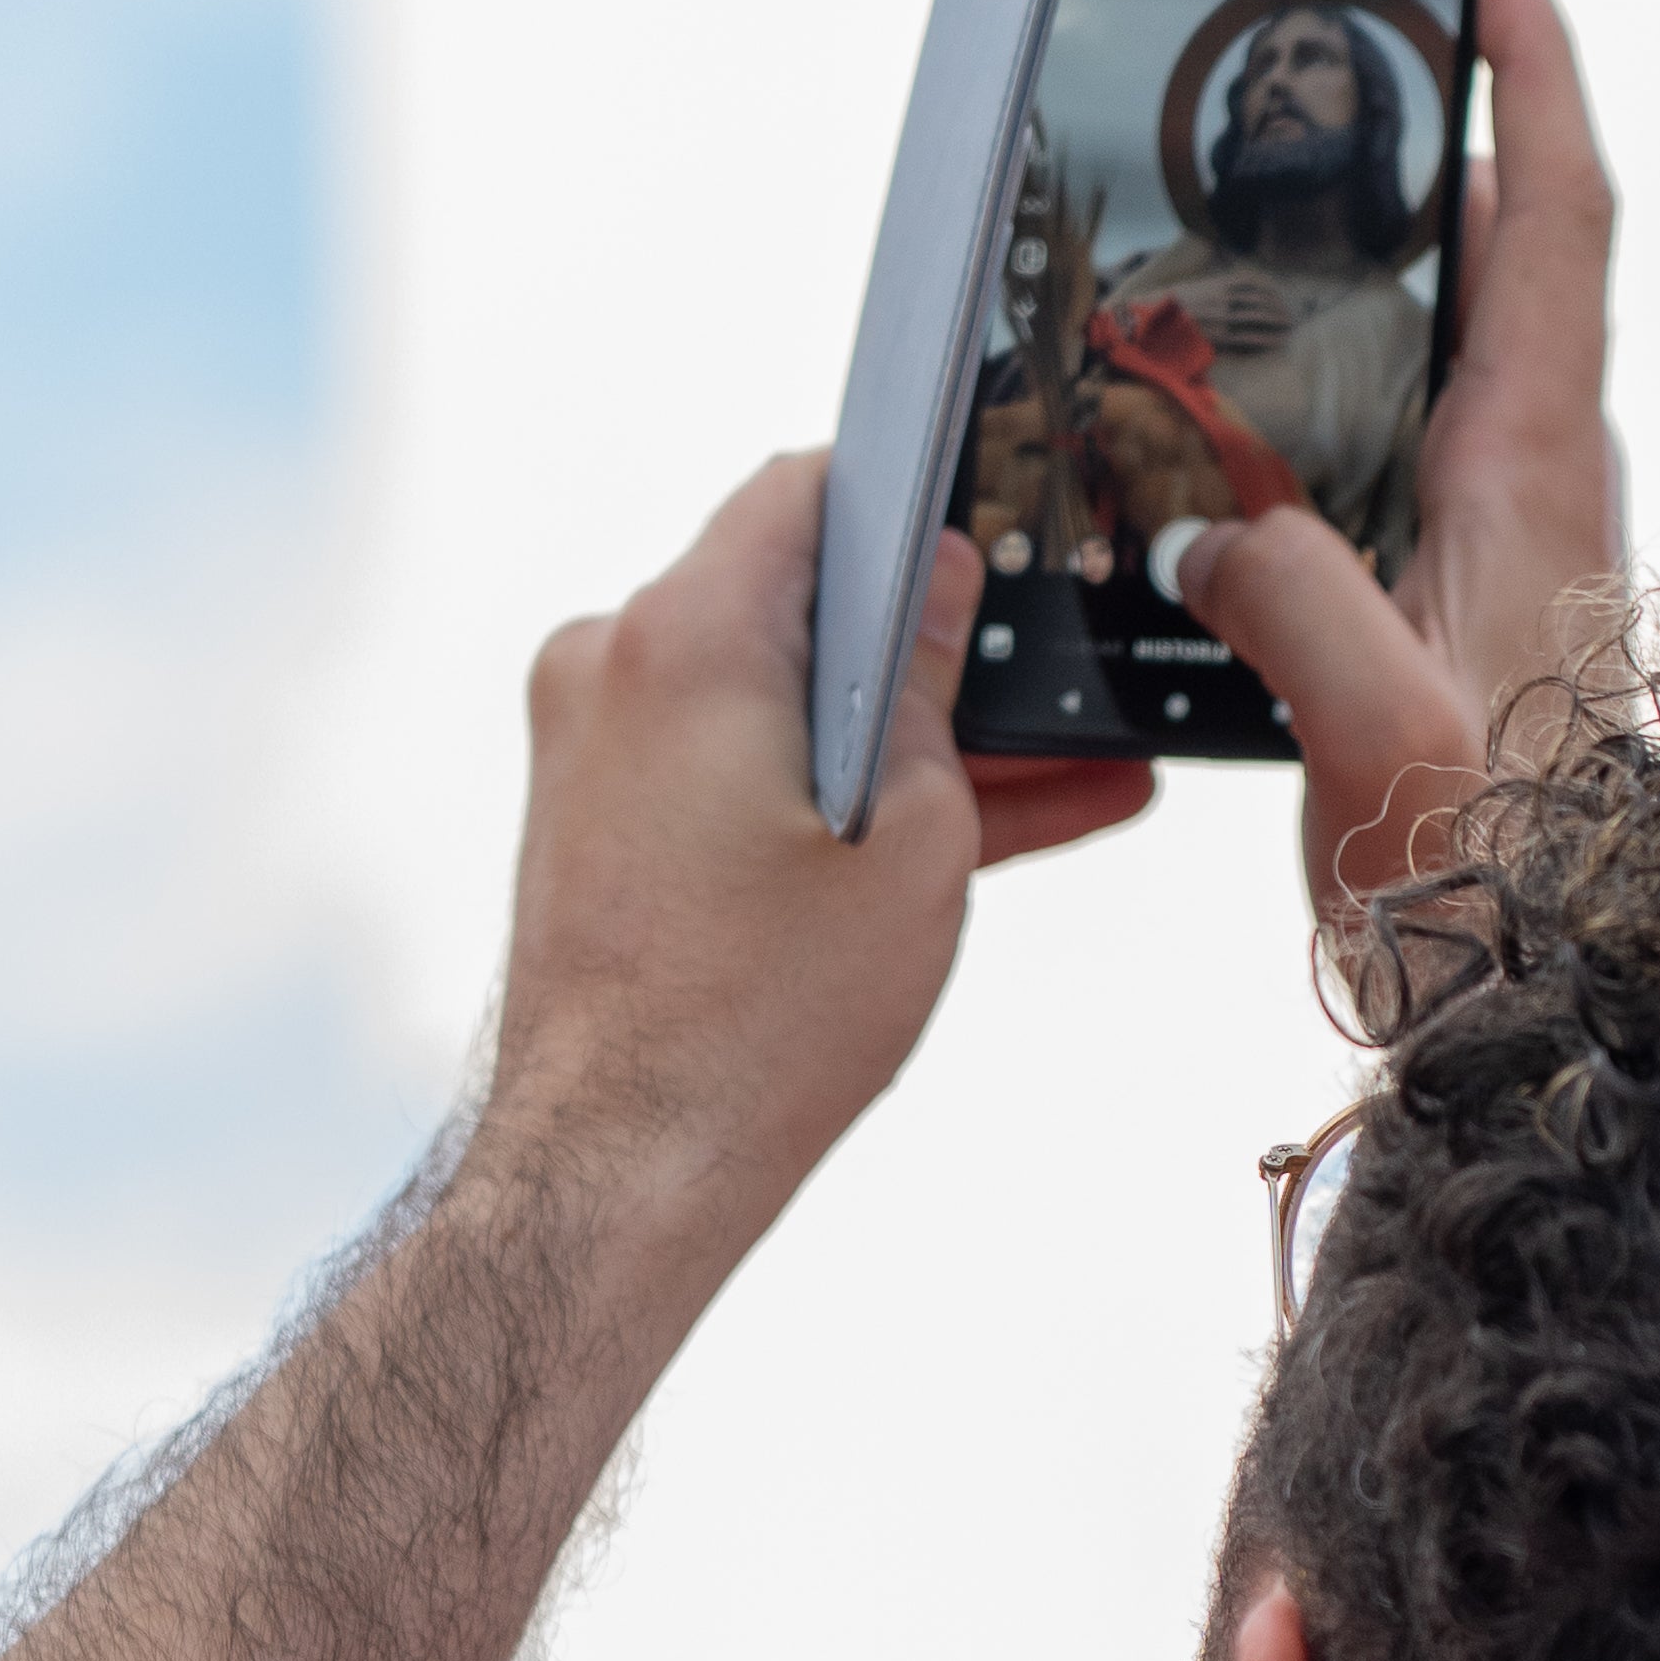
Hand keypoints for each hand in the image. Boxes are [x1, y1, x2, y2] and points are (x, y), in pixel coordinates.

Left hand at [476, 455, 1145, 1318]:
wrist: (621, 1169)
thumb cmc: (756, 1022)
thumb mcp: (912, 836)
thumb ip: (932, 685)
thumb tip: (945, 588)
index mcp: (685, 636)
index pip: (807, 491)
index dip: (920, 503)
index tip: (998, 540)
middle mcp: (616, 666)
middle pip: (798, 601)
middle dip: (934, 644)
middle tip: (1056, 682)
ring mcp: (598, 747)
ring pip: (783, 698)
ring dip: (906, 733)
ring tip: (1061, 779)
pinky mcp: (604, 820)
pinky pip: (742, 768)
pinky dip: (834, 788)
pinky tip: (963, 830)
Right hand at [1167, 0, 1617, 915]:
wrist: (1562, 1013)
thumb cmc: (1503, 891)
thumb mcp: (1383, 738)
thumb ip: (1293, 603)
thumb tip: (1208, 517)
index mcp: (1539, 477)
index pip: (1555, 219)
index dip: (1534, 71)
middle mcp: (1543, 490)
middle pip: (1509, 257)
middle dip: (1448, 130)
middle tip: (1361, 33)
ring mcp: (1512, 548)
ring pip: (1453, 352)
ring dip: (1385, 264)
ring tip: (1273, 196)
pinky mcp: (1469, 611)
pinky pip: (1407, 454)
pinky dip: (1343, 389)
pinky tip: (1246, 408)